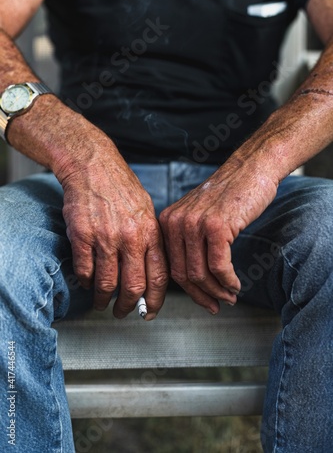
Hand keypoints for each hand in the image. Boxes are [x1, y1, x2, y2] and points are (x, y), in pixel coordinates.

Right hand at [56, 133, 167, 319]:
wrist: (94, 167)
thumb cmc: (121, 188)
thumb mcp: (147, 211)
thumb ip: (150, 240)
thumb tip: (151, 272)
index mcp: (150, 233)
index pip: (158, 277)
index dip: (155, 301)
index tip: (149, 312)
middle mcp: (131, 238)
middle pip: (133, 287)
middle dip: (128, 307)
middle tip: (123, 313)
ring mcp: (106, 237)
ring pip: (106, 283)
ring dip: (103, 299)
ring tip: (101, 302)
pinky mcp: (82, 235)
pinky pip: (84, 270)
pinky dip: (85, 282)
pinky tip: (87, 282)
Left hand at [159, 157, 277, 313]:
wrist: (250, 170)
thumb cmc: (229, 195)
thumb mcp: (198, 216)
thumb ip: (189, 241)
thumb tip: (192, 279)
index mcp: (167, 221)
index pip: (171, 266)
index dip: (187, 290)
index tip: (202, 300)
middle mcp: (175, 222)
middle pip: (182, 274)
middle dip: (201, 296)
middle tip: (216, 305)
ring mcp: (194, 224)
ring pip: (200, 273)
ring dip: (217, 291)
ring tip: (229, 296)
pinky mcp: (216, 226)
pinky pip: (219, 266)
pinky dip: (228, 281)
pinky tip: (236, 285)